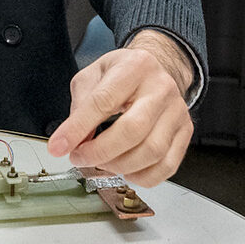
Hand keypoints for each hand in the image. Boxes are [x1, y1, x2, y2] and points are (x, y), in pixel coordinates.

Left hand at [45, 30, 193, 186]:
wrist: (156, 69)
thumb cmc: (122, 74)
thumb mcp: (92, 76)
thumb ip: (80, 106)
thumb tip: (72, 141)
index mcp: (135, 67)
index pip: (103, 101)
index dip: (78, 128)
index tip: (58, 147)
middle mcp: (161, 88)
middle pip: (133, 130)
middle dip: (100, 152)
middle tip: (79, 157)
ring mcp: (177, 111)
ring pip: (151, 152)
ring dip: (119, 166)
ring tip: (101, 162)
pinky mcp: (185, 131)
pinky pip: (167, 165)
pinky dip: (142, 177)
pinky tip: (126, 169)